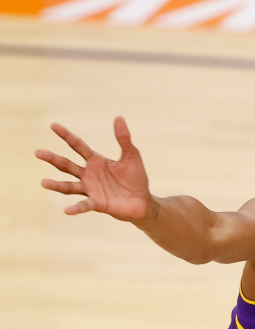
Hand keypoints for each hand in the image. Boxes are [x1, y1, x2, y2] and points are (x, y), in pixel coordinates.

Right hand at [36, 117, 152, 221]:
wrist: (143, 201)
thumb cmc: (136, 178)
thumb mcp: (132, 156)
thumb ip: (124, 139)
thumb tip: (119, 117)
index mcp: (95, 161)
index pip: (77, 146)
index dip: (66, 136)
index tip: (53, 126)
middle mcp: (88, 174)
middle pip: (67, 165)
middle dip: (53, 159)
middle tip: (38, 152)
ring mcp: (91, 189)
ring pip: (69, 186)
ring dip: (57, 185)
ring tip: (43, 182)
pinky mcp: (97, 204)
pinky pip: (84, 205)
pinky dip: (76, 208)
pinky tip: (67, 211)